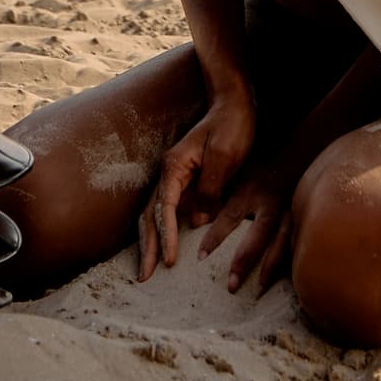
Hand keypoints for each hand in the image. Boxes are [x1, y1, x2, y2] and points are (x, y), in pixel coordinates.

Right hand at [136, 93, 254, 281]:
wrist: (235, 104)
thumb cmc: (232, 127)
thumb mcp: (224, 157)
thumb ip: (210, 189)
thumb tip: (197, 220)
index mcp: (175, 167)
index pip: (165, 208)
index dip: (167, 236)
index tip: (170, 261)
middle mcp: (169, 174)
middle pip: (151, 215)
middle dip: (147, 247)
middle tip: (144, 277)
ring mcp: (176, 178)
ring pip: (155, 215)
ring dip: (151, 242)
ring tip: (148, 269)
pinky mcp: (187, 182)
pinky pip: (170, 212)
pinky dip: (164, 231)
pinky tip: (165, 249)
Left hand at [195, 161, 295, 294]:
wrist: (297, 147)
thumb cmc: (260, 162)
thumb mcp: (238, 171)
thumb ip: (220, 192)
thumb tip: (195, 217)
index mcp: (249, 190)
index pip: (230, 216)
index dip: (215, 237)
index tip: (201, 257)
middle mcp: (269, 201)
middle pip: (258, 235)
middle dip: (245, 260)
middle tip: (231, 286)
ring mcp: (289, 209)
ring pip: (281, 241)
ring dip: (270, 266)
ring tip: (259, 288)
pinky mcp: (301, 215)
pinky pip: (296, 240)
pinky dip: (290, 257)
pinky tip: (286, 277)